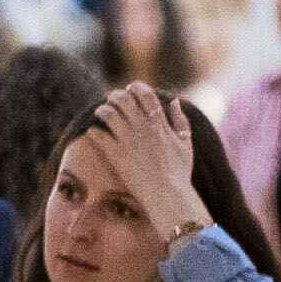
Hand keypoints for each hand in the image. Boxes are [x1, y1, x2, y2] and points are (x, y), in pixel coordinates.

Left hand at [90, 83, 200, 228]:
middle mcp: (143, 128)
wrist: (168, 194)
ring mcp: (128, 140)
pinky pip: (99, 135)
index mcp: (159, 123)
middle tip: (112, 99)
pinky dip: (94, 131)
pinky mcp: (116, 154)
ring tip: (101, 112)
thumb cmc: (179, 172)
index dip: (136, 87)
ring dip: (102, 109)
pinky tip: (94, 132)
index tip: (130, 88)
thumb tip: (174, 101)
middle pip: (123, 99)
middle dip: (115, 95)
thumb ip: (181, 120)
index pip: (145, 94)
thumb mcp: (186, 143)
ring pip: (108, 113)